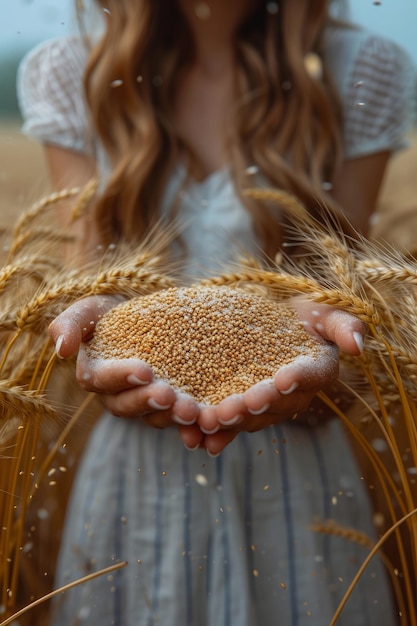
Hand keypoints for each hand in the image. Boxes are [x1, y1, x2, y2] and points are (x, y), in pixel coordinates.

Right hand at [48, 296, 203, 446]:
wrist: (149, 313)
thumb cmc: (114, 311)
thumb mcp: (91, 309)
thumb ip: (70, 324)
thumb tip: (62, 351)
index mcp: (95, 375)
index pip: (100, 381)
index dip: (120, 377)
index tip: (144, 370)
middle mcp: (117, 396)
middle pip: (128, 406)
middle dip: (148, 402)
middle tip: (169, 396)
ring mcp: (145, 404)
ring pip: (155, 417)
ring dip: (172, 417)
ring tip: (192, 410)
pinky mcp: (171, 406)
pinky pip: (179, 421)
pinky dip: (192, 427)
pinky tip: (208, 424)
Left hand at [195, 301, 365, 455]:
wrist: (269, 321)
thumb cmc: (300, 315)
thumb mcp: (322, 311)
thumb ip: (342, 325)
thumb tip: (357, 345)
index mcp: (317, 371)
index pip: (311, 376)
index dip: (298, 379)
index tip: (283, 378)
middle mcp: (294, 396)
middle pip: (277, 404)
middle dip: (256, 406)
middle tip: (235, 406)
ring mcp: (267, 406)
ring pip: (251, 418)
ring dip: (231, 422)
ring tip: (210, 420)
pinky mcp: (242, 410)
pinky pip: (230, 426)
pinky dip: (215, 435)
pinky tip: (197, 440)